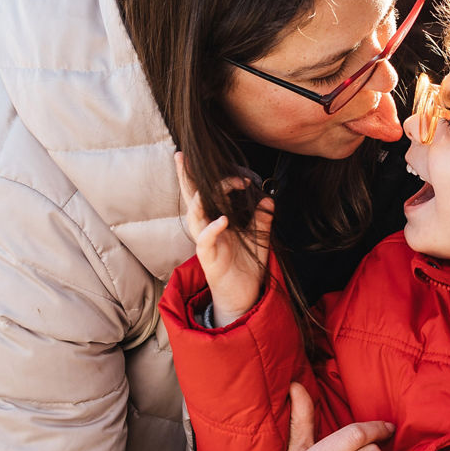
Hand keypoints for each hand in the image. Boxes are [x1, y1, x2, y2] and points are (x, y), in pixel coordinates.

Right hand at [175, 152, 273, 325]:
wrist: (244, 295)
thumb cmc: (247, 266)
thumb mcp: (259, 238)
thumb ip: (262, 219)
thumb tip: (268, 200)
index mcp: (216, 220)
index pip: (207, 193)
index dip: (212, 177)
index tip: (241, 174)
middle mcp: (207, 228)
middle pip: (191, 198)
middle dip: (184, 177)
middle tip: (181, 155)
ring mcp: (205, 242)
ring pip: (194, 215)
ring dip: (205, 198)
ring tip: (223, 185)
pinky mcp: (208, 258)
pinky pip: (205, 240)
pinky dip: (213, 228)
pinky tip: (223, 220)